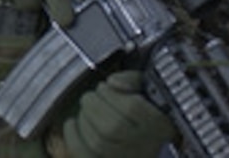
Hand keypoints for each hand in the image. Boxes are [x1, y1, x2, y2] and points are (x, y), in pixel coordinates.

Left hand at [62, 70, 176, 157]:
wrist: (142, 139)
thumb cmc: (141, 110)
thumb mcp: (144, 89)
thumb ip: (130, 79)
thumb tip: (112, 82)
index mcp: (158, 124)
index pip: (132, 108)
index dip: (112, 93)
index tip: (105, 85)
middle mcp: (145, 146)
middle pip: (112, 127)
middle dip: (93, 104)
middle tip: (90, 97)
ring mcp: (126, 157)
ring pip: (97, 142)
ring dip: (84, 119)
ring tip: (86, 109)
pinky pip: (85, 156)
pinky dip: (73, 138)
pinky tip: (71, 123)